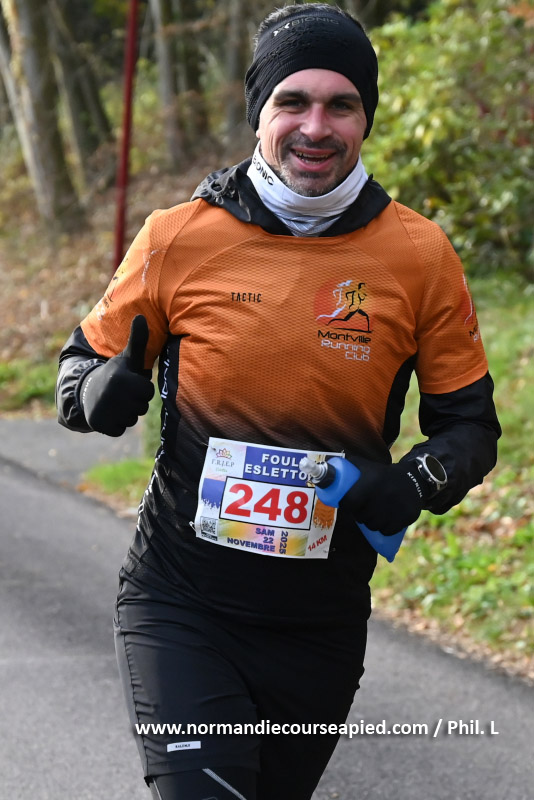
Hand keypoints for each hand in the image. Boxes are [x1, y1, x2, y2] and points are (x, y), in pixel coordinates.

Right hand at [81, 315, 154, 436]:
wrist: (86, 390)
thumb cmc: (115, 374)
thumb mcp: (127, 357)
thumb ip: (137, 340)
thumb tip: (141, 316)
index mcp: (121, 378)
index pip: (148, 391)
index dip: (141, 387)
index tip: (129, 381)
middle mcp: (112, 395)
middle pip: (142, 407)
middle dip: (135, 401)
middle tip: (121, 393)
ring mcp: (106, 411)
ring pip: (132, 419)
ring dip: (127, 413)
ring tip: (114, 402)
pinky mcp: (101, 425)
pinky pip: (121, 429)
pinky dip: (117, 424)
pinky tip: (109, 413)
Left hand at [341, 456, 425, 535]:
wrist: (413, 480)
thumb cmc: (383, 475)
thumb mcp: (368, 466)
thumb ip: (351, 465)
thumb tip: (329, 465)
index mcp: (371, 482)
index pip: (350, 501)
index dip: (345, 505)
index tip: (345, 504)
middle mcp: (382, 496)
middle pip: (361, 516)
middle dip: (358, 514)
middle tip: (360, 510)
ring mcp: (394, 508)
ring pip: (373, 525)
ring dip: (370, 523)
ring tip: (372, 514)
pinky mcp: (405, 517)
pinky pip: (387, 531)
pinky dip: (384, 529)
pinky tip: (385, 521)